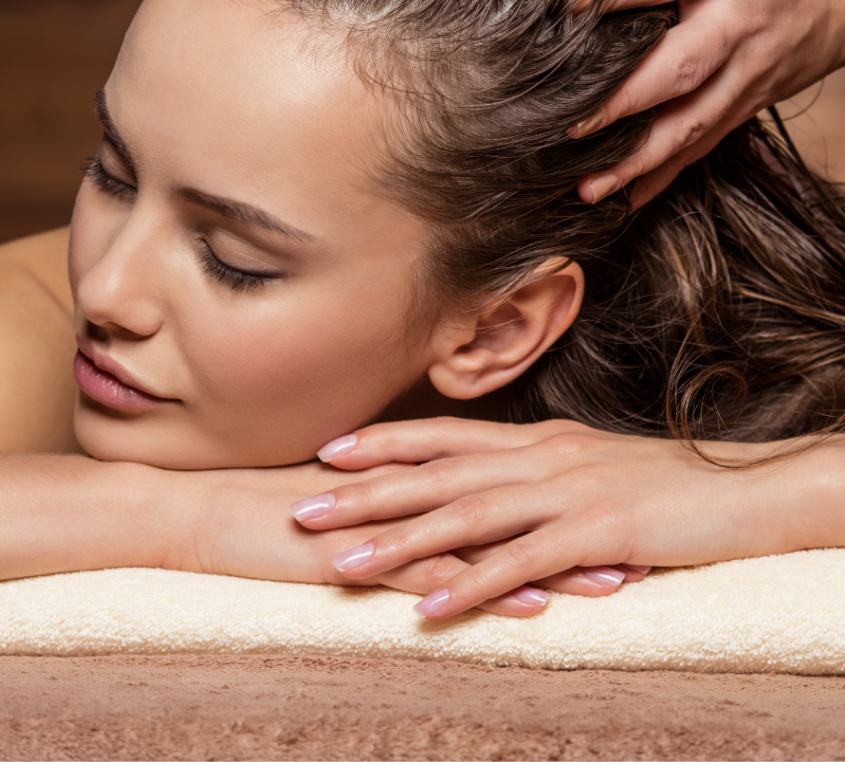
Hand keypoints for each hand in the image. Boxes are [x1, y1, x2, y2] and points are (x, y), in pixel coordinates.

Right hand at [157, 457, 645, 617]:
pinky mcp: (356, 561)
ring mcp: (382, 526)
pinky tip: (529, 606)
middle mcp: (405, 492)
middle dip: (577, 523)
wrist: (197, 512)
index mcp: (406, 475)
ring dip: (552, 559)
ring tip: (616, 576)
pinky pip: (429, 578)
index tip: (614, 506)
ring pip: (484, 540)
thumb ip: (388, 499)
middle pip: (509, 505)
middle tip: (645, 536)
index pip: (497, 481)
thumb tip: (431, 507)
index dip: (559, 493)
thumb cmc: (265, 508)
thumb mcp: (340, 500)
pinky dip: (484, 590)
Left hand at [290, 417, 802, 619]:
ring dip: (402, 541)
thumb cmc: (664, 481)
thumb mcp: (590, 466)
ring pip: (468, 514)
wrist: (740, 487)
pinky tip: (433, 607)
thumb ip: (540, 473)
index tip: (330, 449)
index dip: (385, 441)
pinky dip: (475, 583)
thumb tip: (496, 484)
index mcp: (536, 441)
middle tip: (305, 505)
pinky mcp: (600, 531)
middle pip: (438, 473)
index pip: (445, 436)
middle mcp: (541, 458)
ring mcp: (568, 492)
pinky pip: (525, 562)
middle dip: (367, 490)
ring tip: (345, 562)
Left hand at [571, 0, 844, 205]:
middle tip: (568, 124)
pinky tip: (628, 199)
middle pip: (679, 66)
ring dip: (638, 159)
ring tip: (588, 187)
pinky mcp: (754, 99)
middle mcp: (741, 19)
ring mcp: (751, 67)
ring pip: (692, 120)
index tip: (564, 3)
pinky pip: (707, 141)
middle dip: (621, 100)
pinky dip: (667, 174)